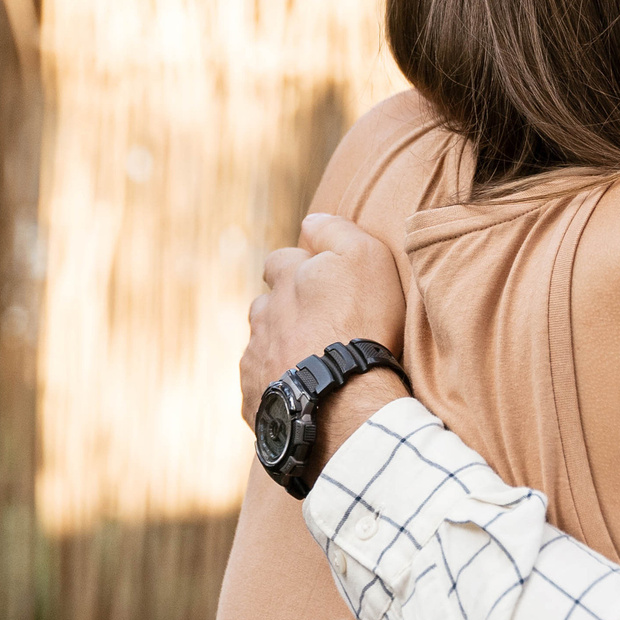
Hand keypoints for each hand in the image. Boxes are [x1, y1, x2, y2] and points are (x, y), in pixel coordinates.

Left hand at [240, 213, 409, 424]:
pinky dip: (278, 386)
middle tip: (317, 327)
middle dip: (284, 311)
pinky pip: (262, 388)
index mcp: (286, 279)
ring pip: (262, 347)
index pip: (279, 261)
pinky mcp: (254, 398)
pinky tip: (304, 396)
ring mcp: (255, 359)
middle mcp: (263, 316)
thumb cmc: (361, 325)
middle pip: (266, 306)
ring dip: (280, 350)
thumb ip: (336, 231)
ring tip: (311, 365)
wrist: (343, 399)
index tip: (317, 282)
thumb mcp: (365, 259)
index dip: (297, 268)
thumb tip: (310, 219)